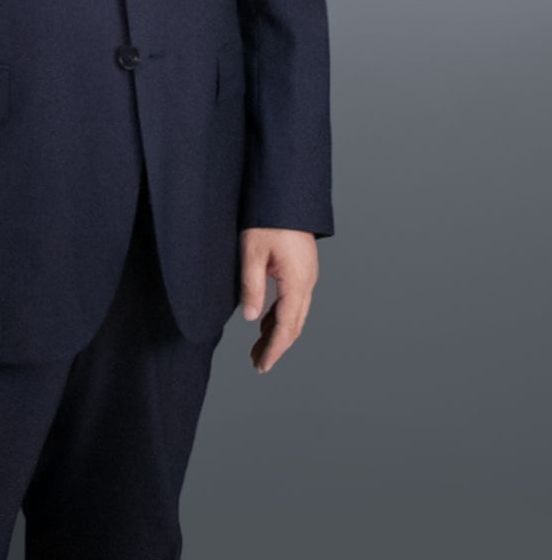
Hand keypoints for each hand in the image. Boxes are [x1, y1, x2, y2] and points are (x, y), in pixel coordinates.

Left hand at [238, 228, 317, 372]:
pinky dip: (281, 315)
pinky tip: (266, 321)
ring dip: (278, 332)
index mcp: (297, 282)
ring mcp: (307, 274)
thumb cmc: (267, 220)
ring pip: (295, 313)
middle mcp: (307, 281)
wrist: (286, 193)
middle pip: (294, 324)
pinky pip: (295, 300)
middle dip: (276, 346)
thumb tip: (251, 319)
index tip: (261, 366)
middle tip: (258, 363)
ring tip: (258, 348)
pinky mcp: (302, 267)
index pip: (287, 327)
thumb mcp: (252, 253)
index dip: (274, 349)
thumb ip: (252, 287)